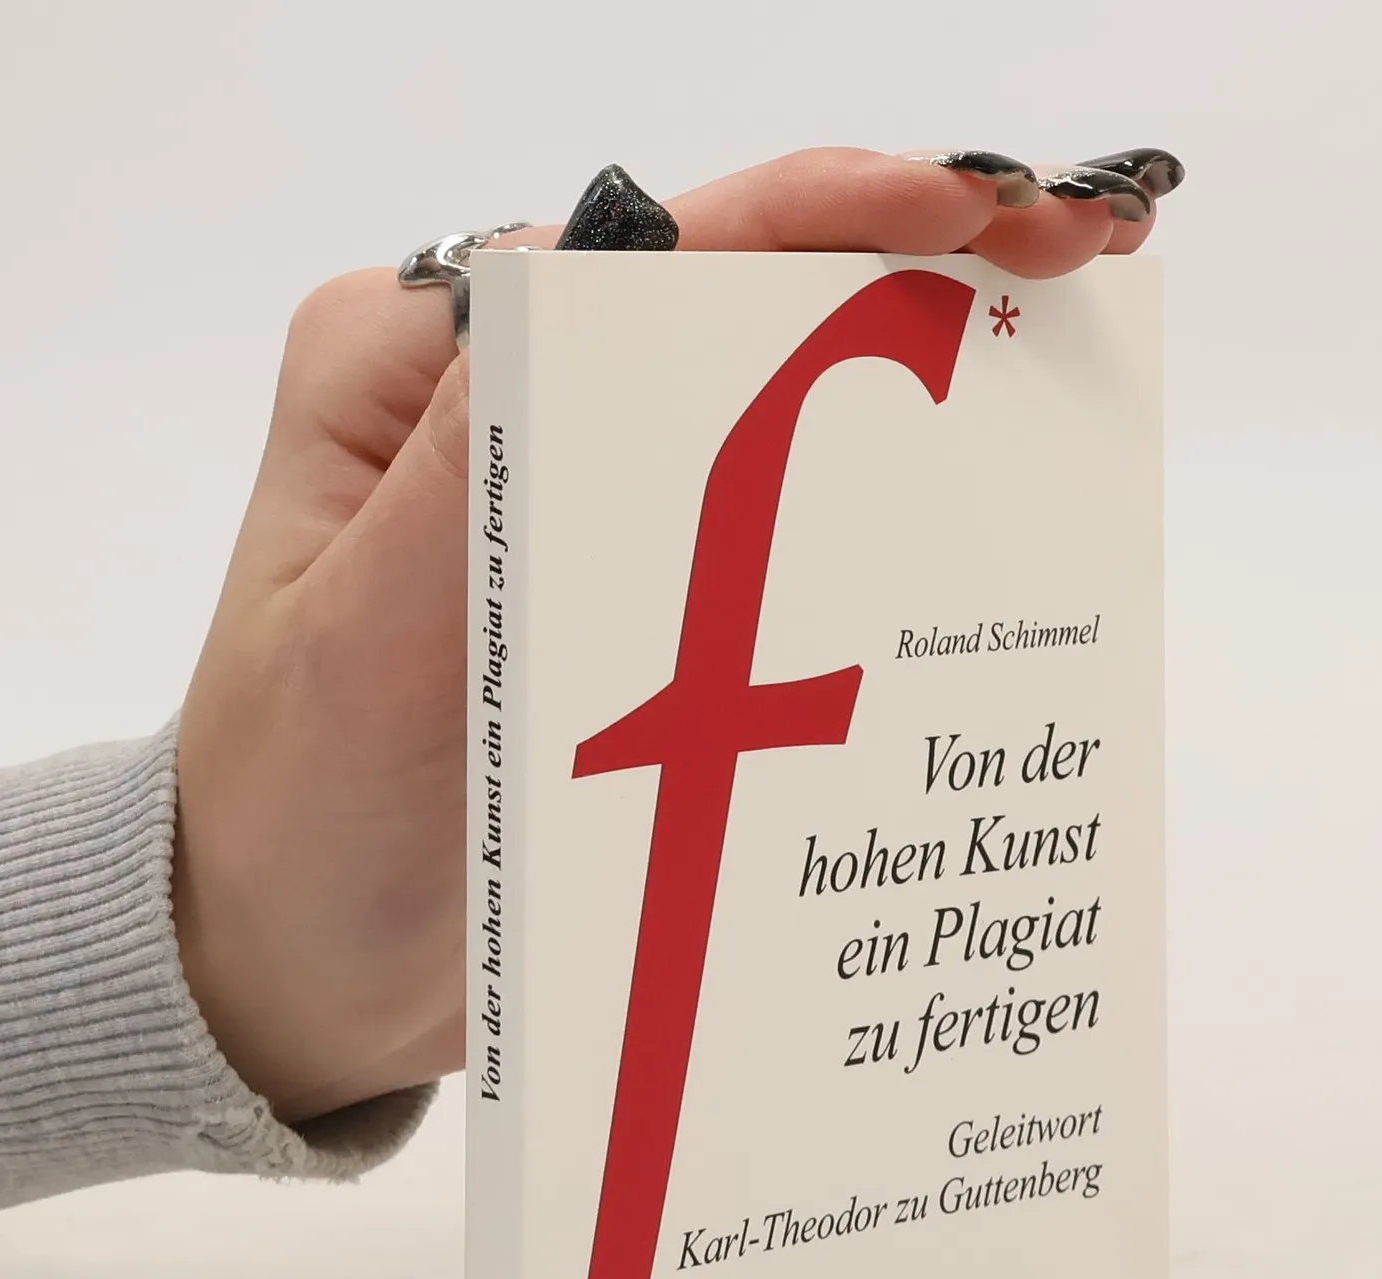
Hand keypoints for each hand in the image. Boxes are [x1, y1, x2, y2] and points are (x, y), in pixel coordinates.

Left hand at [172, 147, 1172, 1122]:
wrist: (298, 970)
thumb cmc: (294, 822)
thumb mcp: (359, 652)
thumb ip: (469, 475)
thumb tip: (610, 270)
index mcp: (415, 374)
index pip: (643, 250)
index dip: (827, 210)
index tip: (983, 205)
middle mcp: (500, 412)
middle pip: (726, 303)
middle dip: (909, 262)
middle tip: (1086, 249)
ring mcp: (571, 507)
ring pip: (764, 409)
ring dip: (914, 374)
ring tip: (1071, 350)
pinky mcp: (622, 602)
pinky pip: (765, 536)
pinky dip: (872, 511)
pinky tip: (983, 504)